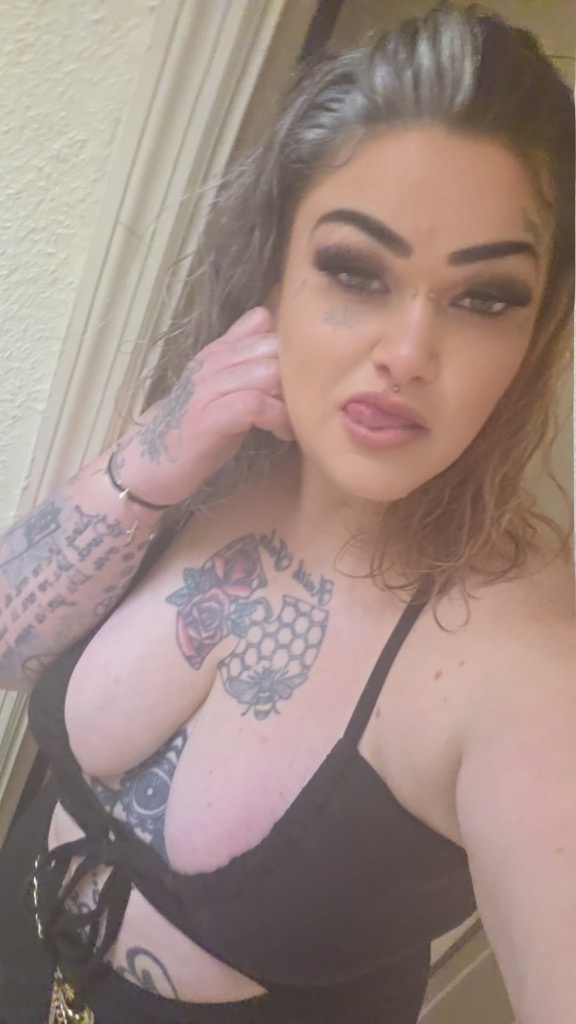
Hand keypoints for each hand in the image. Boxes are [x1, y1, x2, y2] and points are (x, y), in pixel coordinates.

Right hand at [119, 307, 293, 504]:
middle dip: (299, 376)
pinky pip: (254, 404)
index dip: (291, 346)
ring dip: (290, 400)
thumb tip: (279, 342)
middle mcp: (212, 362)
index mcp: (217, 352)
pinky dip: (276, 418)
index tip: (302, 376)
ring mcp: (207, 389)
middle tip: (304, 404)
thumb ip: (248, 366)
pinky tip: (280, 434)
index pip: (263, 321)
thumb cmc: (195, 430)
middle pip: (273, 346)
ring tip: (292, 422)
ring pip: (267, 372)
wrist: (147, 464)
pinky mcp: (207, 419)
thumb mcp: (224, 390)